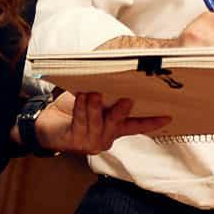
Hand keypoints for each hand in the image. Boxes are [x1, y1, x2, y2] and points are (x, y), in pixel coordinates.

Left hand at [35, 92, 170, 153]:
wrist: (45, 123)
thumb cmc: (71, 110)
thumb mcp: (94, 100)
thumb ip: (107, 94)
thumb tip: (119, 70)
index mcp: (113, 129)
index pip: (136, 126)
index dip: (152, 122)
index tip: (168, 116)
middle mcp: (104, 138)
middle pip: (118, 124)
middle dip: (122, 111)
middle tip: (126, 99)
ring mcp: (90, 142)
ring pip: (97, 123)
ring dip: (95, 106)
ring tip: (94, 93)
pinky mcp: (74, 142)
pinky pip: (80, 123)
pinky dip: (81, 109)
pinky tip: (81, 98)